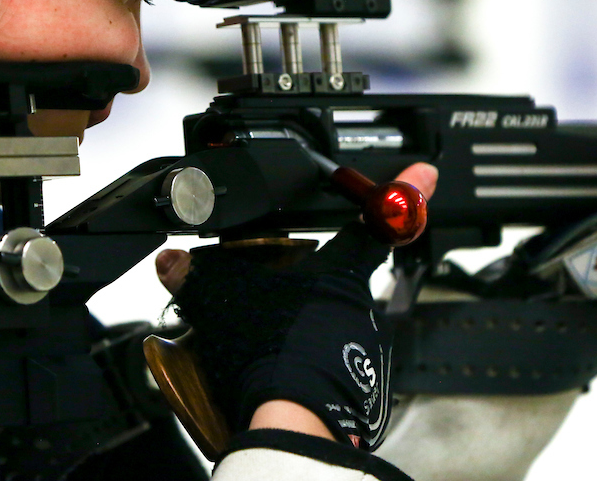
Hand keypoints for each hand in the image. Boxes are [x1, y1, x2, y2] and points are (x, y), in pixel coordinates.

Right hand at [157, 162, 437, 447]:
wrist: (290, 424)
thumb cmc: (269, 352)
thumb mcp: (220, 299)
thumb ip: (193, 274)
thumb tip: (172, 262)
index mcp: (339, 271)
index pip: (378, 220)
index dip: (405, 190)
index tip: (425, 172)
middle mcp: (361, 305)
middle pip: (338, 278)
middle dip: (306, 283)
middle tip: (267, 297)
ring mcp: (364, 349)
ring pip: (331, 323)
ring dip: (302, 327)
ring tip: (260, 340)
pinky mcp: (359, 388)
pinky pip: (330, 363)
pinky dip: (305, 363)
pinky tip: (274, 370)